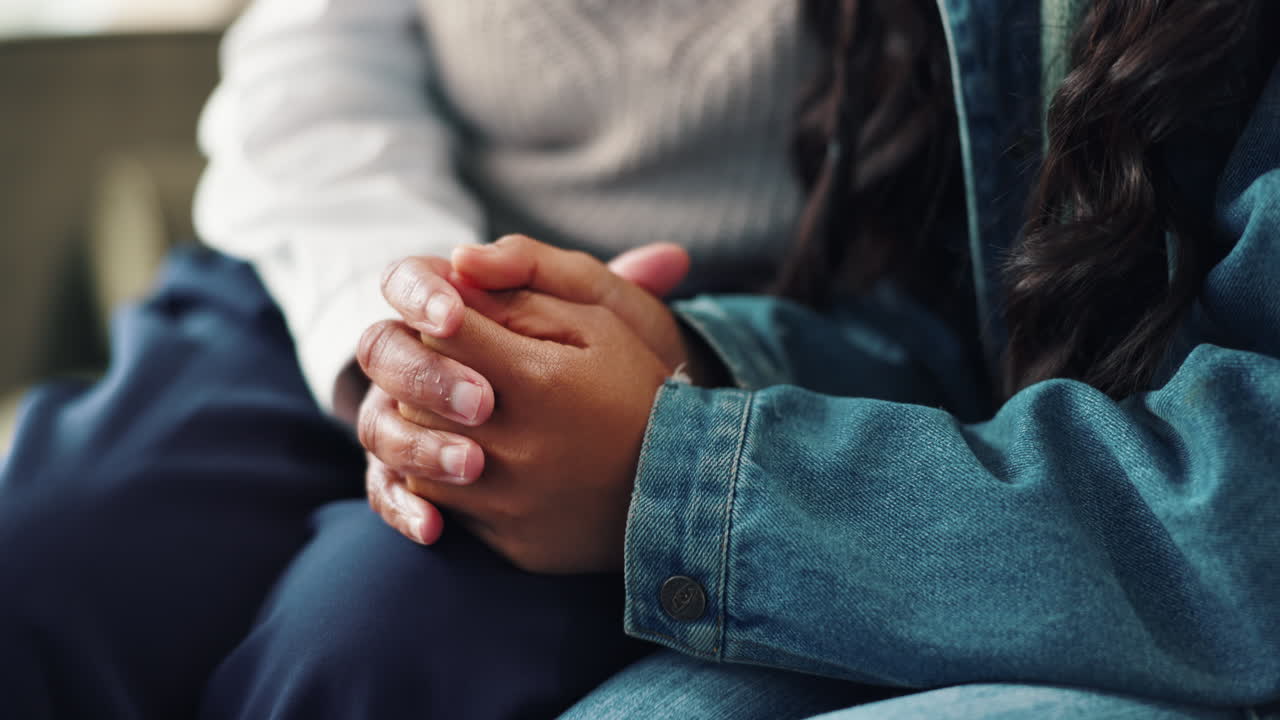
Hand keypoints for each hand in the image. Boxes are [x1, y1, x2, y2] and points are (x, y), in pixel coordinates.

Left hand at [359, 237, 692, 545]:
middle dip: (426, 372)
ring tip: (457, 411)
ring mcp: (510, 503)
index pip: (444, 333)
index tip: (456, 319)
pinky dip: (445, 477)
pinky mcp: (509, 543)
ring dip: (427, 425)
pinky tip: (473, 456)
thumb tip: (457, 270)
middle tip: (452, 364)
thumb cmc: (639, 390)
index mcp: (537, 381)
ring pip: (419, 455)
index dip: (441, 318)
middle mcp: (516, 448)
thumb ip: (525, 296)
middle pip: (417, 395)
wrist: (685, 486)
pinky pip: (443, 506)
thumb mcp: (600, 324)